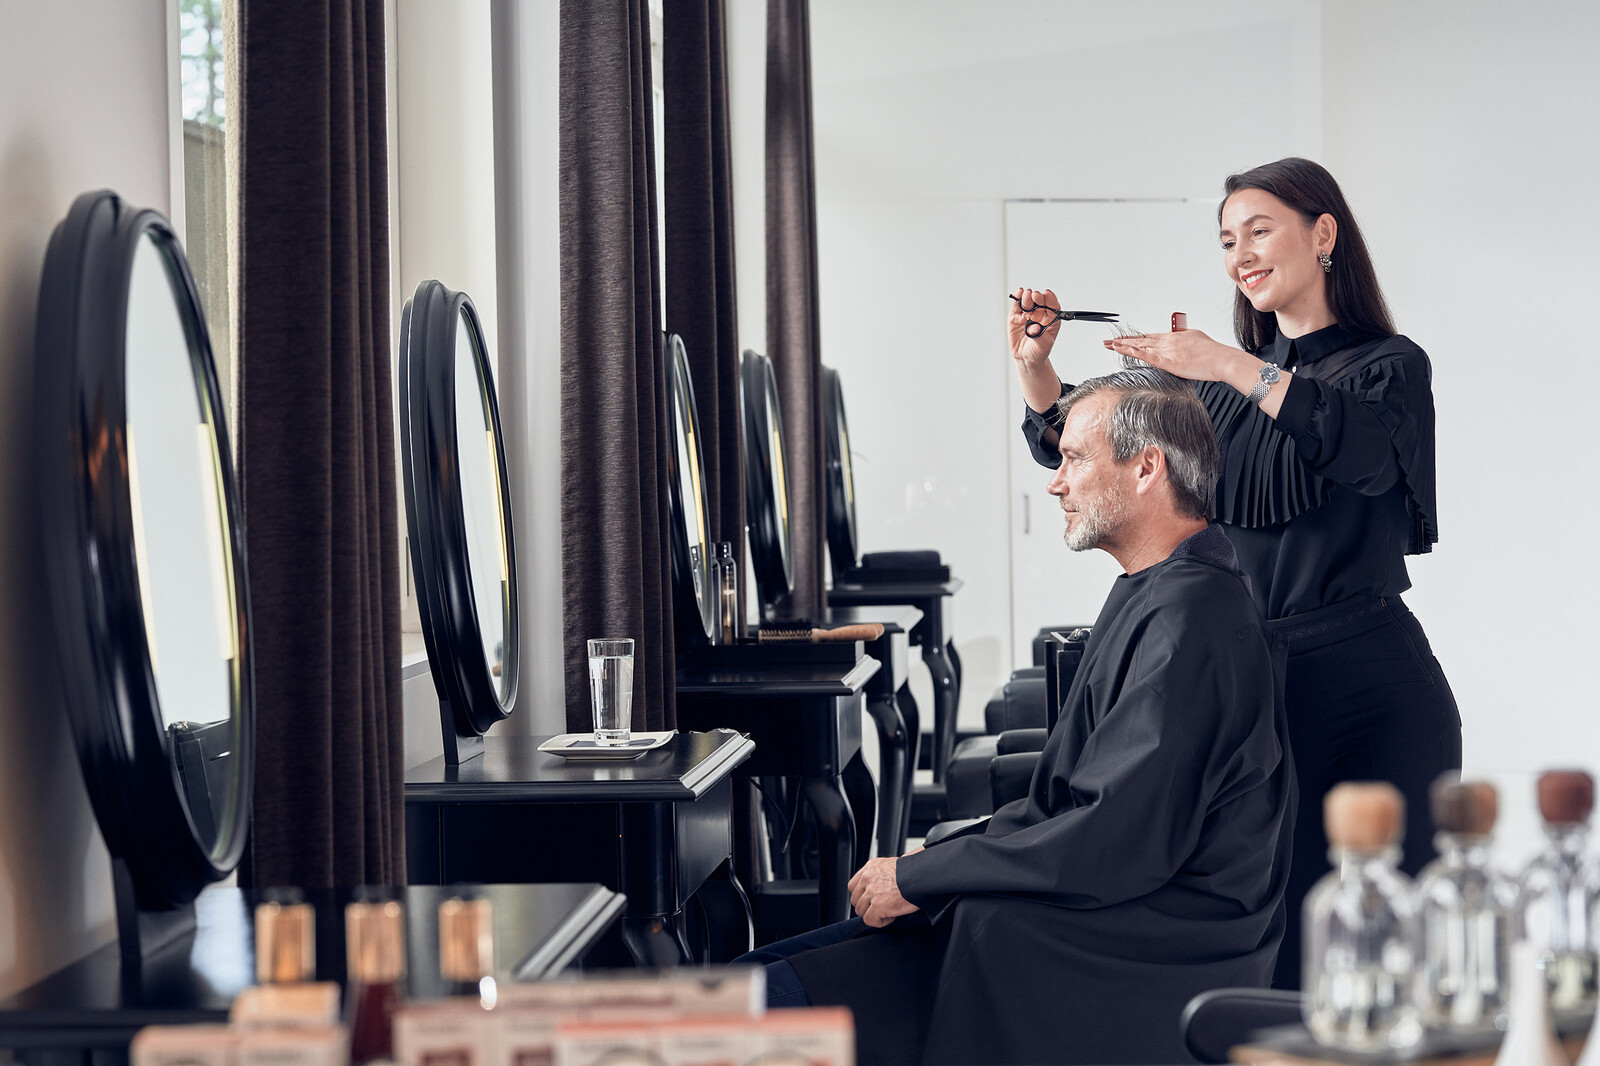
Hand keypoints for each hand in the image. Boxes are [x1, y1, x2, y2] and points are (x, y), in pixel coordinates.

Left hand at [847, 857, 919, 927]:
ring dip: (874, 914)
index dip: (863, 896)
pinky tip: (892, 916)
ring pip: (861, 911)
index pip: (854, 885)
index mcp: (871, 867)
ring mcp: (871, 892)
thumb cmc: (915, 873)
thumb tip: (881, 885)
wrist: (923, 877)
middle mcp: (868, 878)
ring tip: (890, 911)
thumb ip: (881, 875)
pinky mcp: (877, 905)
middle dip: (868, 906)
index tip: (872, 900)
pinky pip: (869, 920)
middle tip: (883, 907)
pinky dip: (880, 922)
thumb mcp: (892, 867)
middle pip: (856, 900)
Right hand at [1008, 287, 1061, 368]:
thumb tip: (1034, 328)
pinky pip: (1017, 305)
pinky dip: (1017, 298)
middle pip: (1039, 300)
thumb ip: (1039, 336)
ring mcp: (1028, 314)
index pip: (1052, 305)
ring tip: (1026, 297)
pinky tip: (1018, 293)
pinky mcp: (1016, 316)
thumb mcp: (1042, 346)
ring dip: (1027, 296)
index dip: (1050, 299)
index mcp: (1051, 319)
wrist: (1026, 357)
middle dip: (1037, 296)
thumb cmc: (1038, 350)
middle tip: (1034, 296)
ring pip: (1028, 301)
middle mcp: (1040, 314)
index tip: (1046, 294)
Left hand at [1102, 326, 1243, 383]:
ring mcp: (1167, 351)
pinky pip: (1148, 357)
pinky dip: (1135, 353)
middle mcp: (1167, 342)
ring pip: (1141, 347)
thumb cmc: (1211, 352)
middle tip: (1107, 342)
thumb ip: (1182, 340)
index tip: (1122, 339)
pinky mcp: (1169, 362)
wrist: (1221, 359)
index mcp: (1173, 337)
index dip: (1133, 338)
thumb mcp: (1195, 339)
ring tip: (1110, 346)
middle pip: (1140, 341)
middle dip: (1122, 342)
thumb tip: (1177, 341)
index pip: (1148, 337)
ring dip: (1124, 347)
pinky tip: (1125, 351)